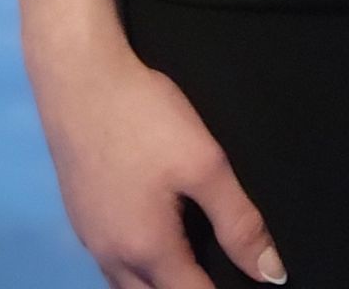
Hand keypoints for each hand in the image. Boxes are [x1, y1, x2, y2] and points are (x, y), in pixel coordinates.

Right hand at [31, 33, 286, 286]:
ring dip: (156, 284)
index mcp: (148, 250)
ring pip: (125, 285)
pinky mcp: (79, 215)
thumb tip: (270, 272)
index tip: (244, 284)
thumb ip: (238, 222)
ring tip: (185, 266)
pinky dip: (134, 268)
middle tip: (211, 273)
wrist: (79, 79)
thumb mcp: (204, 164)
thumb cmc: (144, 119)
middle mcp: (112, 256)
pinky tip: (148, 241)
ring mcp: (90, 238)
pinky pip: (109, 263)